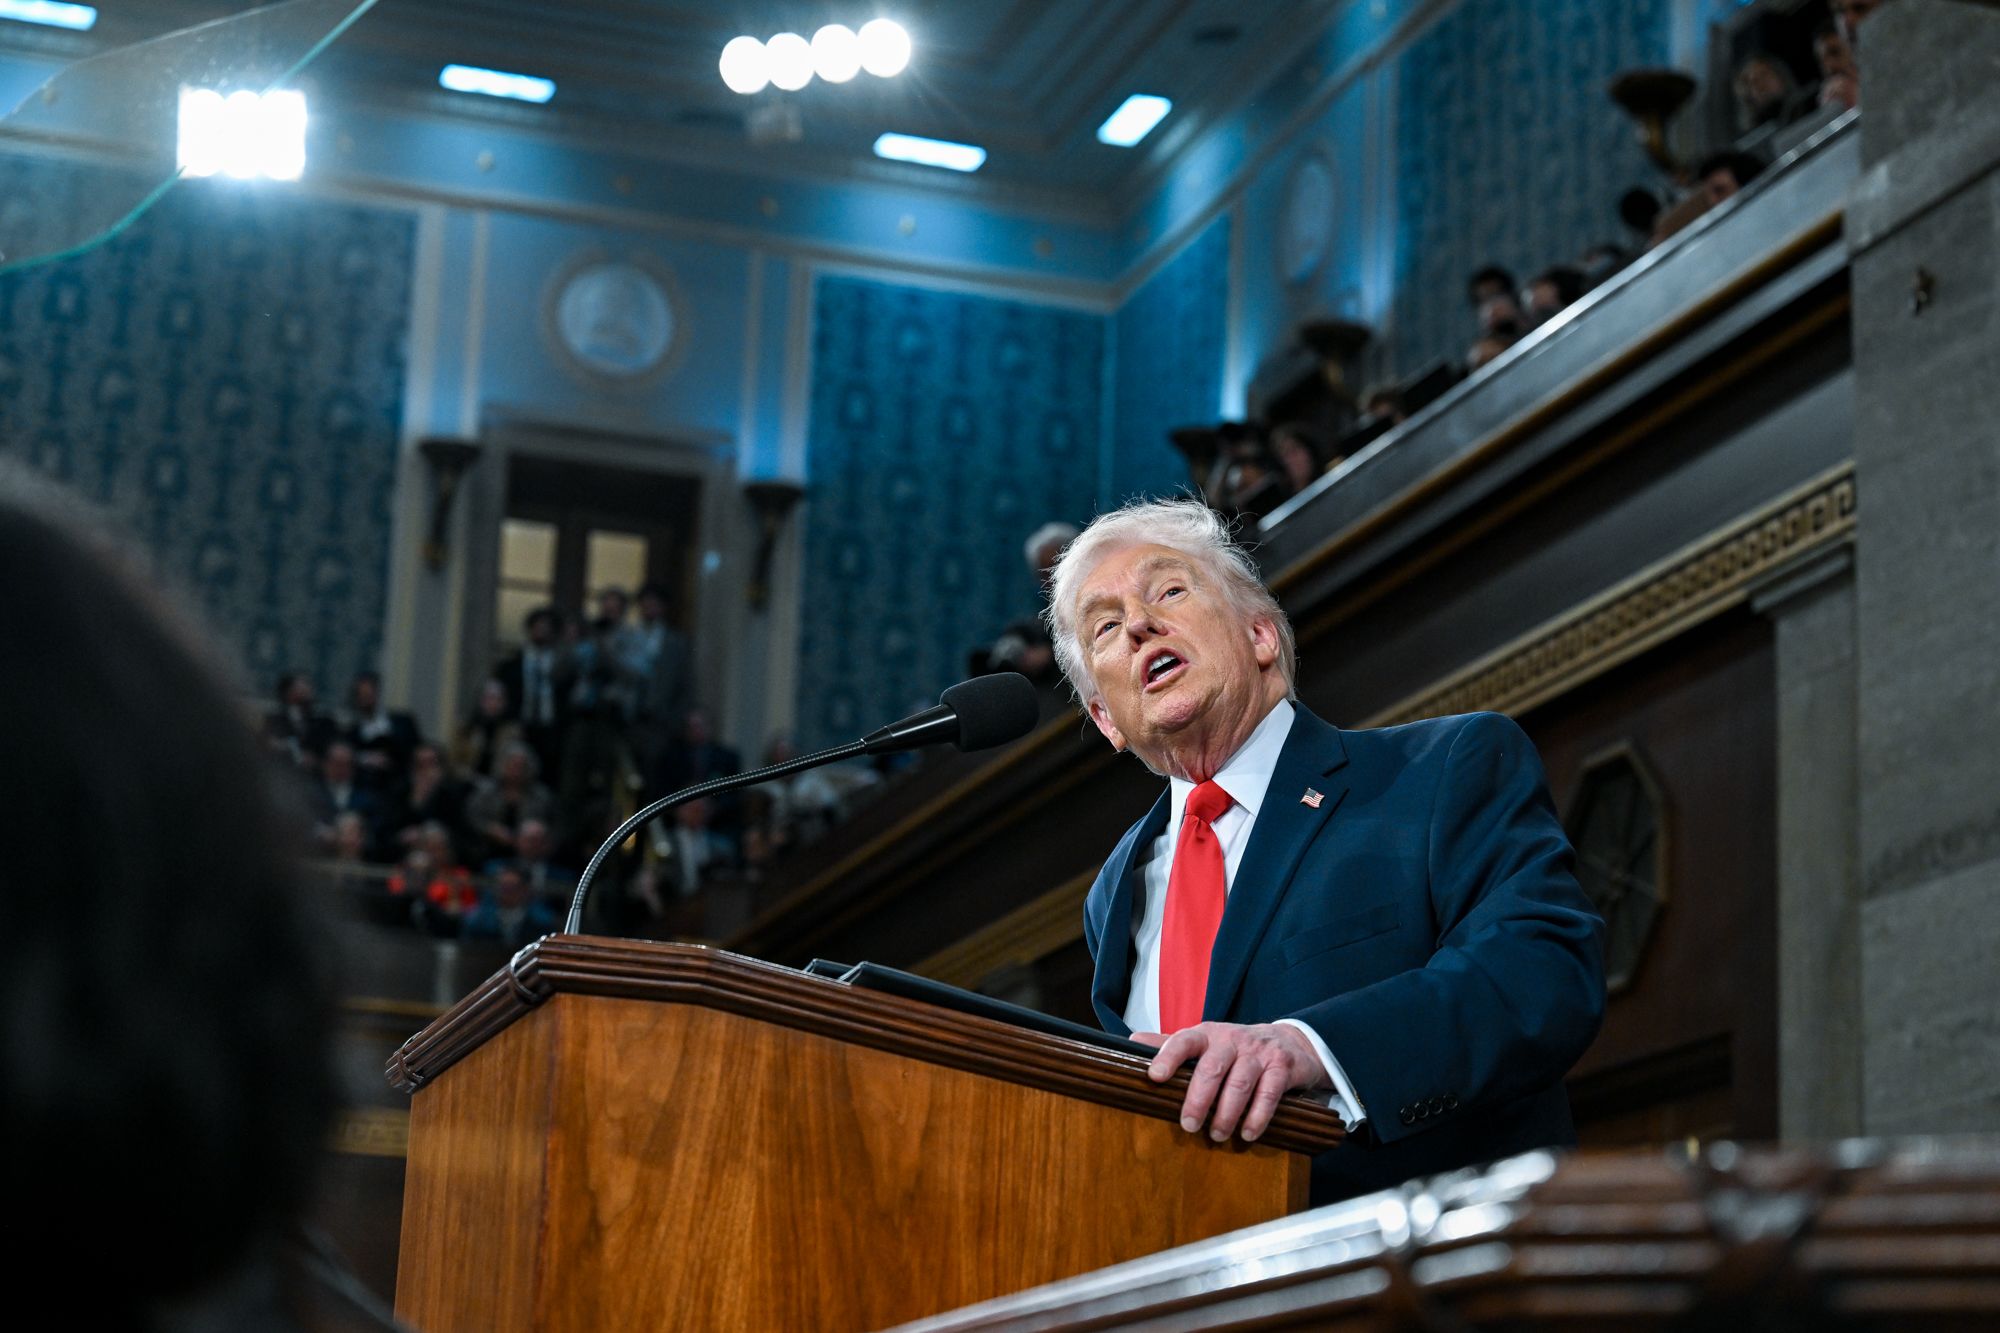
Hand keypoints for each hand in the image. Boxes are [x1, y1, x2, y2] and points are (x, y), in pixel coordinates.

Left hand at [1133, 1022, 1328, 1143]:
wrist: (1289, 1041)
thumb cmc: (1237, 1048)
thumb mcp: (1206, 1042)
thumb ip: (1171, 1044)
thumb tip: (1133, 1041)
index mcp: (1208, 1035)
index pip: (1184, 1040)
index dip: (1168, 1056)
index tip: (1154, 1077)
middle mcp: (1232, 1040)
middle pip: (1211, 1068)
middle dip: (1198, 1099)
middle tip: (1188, 1125)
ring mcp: (1259, 1052)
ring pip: (1239, 1083)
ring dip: (1226, 1113)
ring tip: (1216, 1135)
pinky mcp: (1282, 1066)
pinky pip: (1268, 1093)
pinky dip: (1257, 1116)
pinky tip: (1247, 1133)